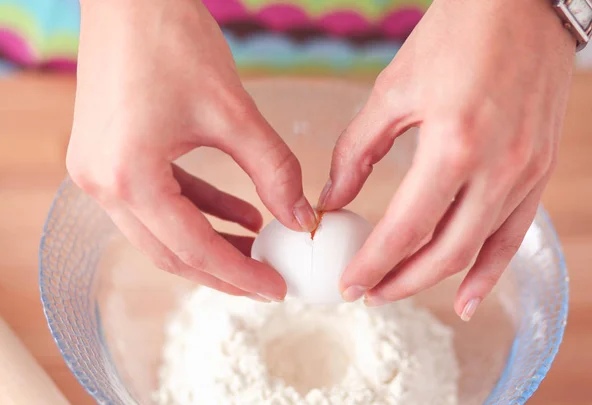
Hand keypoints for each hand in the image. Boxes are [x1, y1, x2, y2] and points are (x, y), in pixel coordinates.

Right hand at [67, 0, 315, 300]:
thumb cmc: (172, 40)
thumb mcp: (233, 112)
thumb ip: (273, 170)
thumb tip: (300, 218)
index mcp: (128, 177)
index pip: (193, 248)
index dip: (240, 273)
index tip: (276, 288)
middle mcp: (102, 184)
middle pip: (170, 251)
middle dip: (223, 269)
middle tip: (267, 279)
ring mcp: (98, 171)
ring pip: (162, 231)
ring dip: (211, 242)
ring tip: (259, 247)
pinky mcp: (107, 156)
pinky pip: (156, 200)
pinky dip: (197, 209)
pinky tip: (240, 213)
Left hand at [320, 0, 574, 318]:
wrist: (522, 5)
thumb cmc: (455, 36)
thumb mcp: (393, 90)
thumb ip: (358, 151)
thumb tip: (333, 198)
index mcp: (454, 144)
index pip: (405, 228)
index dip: (373, 263)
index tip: (349, 284)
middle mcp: (497, 168)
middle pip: (443, 251)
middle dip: (399, 280)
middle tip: (368, 292)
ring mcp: (525, 173)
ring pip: (476, 250)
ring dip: (434, 280)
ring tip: (399, 291)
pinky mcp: (539, 171)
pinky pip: (514, 235)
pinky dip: (489, 270)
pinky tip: (467, 297)